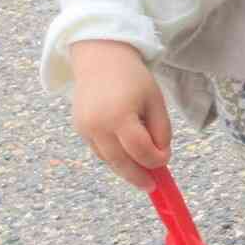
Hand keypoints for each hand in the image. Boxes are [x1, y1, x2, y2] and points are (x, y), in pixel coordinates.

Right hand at [69, 40, 171, 190]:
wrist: (101, 58)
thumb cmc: (133, 78)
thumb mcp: (155, 100)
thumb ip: (160, 130)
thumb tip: (160, 157)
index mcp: (119, 115)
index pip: (140, 149)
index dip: (155, 159)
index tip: (165, 161)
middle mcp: (97, 125)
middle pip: (120, 161)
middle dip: (138, 176)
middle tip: (152, 186)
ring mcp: (85, 128)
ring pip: (108, 159)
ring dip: (126, 168)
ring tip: (143, 174)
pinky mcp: (79, 128)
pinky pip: (99, 150)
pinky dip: (114, 156)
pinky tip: (127, 157)